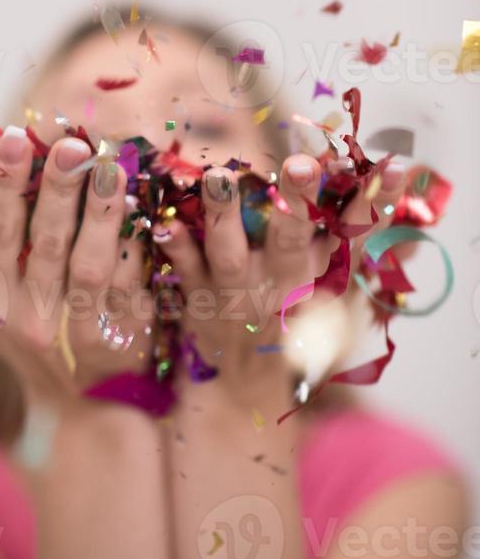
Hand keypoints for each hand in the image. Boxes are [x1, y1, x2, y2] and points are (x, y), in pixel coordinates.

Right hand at [0, 127, 153, 405]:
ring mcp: (80, 334)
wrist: (83, 412)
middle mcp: (33, 323)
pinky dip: (136, 244)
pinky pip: (132, 284)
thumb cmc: (30, 340)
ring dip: (100, 213)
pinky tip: (144, 207)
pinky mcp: (127, 339)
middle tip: (70, 144)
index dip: (4, 184)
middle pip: (45, 246)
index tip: (14, 136)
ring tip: (110, 166)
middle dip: (57, 189)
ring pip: (91, 266)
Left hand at [155, 151, 407, 404]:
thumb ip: (341, 246)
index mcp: (318, 275)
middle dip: (297, 202)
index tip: (392, 167)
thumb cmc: (288, 328)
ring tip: (220, 177)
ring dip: (224, 214)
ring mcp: (236, 290)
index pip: (354, 233)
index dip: (374, 200)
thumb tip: (379, 197)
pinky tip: (165, 220)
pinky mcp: (197, 297)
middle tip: (301, 164)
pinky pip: (183, 268)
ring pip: (229, 250)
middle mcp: (280, 281)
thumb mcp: (326, 293)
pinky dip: (174, 246)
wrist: (242, 394)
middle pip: (292, 239)